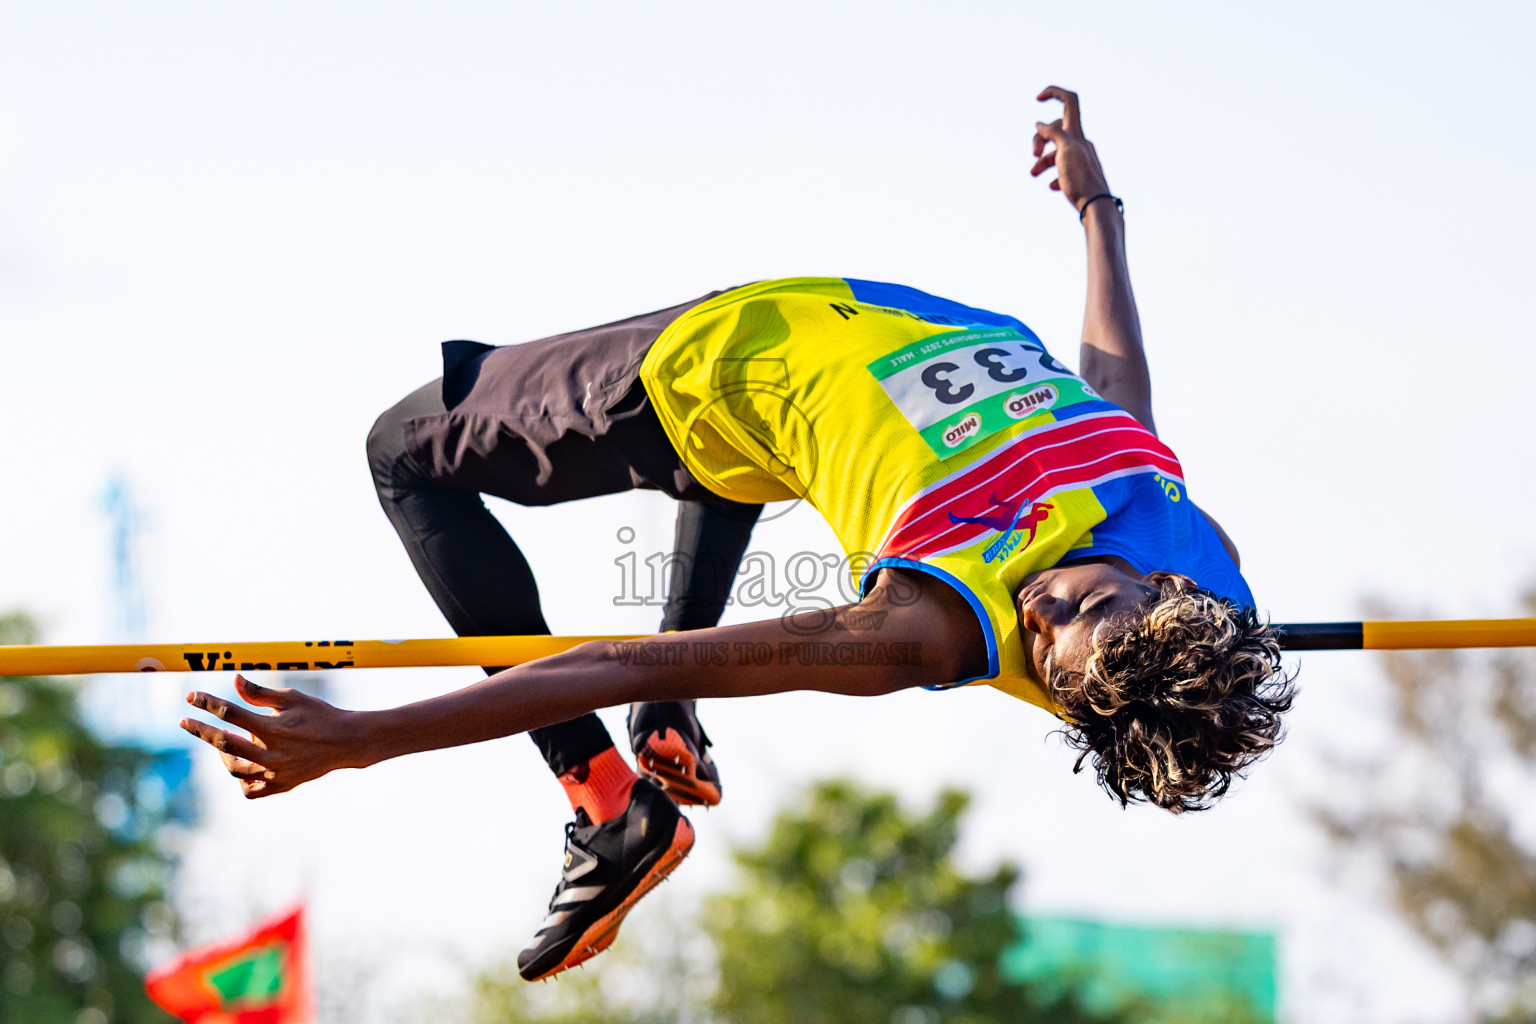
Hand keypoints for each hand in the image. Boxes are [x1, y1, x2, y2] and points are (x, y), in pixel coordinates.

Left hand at [180, 674, 364, 798]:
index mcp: (273, 728)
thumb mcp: (292, 698)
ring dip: (222, 754)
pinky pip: (250, 790)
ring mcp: (275, 773)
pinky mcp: (281, 785)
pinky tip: (242, 765)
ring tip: (224, 741)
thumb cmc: (320, 715)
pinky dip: (241, 780)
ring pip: (234, 769)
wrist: (347, 742)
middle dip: (201, 730)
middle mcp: (271, 753)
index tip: (191, 696)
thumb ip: (260, 693)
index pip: (230, 713)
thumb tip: (234, 680)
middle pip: (224, 742)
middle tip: (185, 722)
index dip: (207, 703)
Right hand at [1031, 86, 1111, 213]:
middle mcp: (1079, 143)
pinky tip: (1052, 186)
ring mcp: (1079, 158)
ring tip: (1033, 174)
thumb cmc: (1081, 179)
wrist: (1096, 206)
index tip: (1038, 98)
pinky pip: (1062, 169)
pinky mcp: (1078, 175)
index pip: (1069, 101)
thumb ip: (1053, 134)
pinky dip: (1053, 175)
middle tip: (1033, 154)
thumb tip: (1040, 124)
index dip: (1054, 92)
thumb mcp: (1065, 151)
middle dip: (1039, 139)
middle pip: (1054, 130)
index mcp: (1076, 133)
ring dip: (1042, 161)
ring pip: (1055, 151)